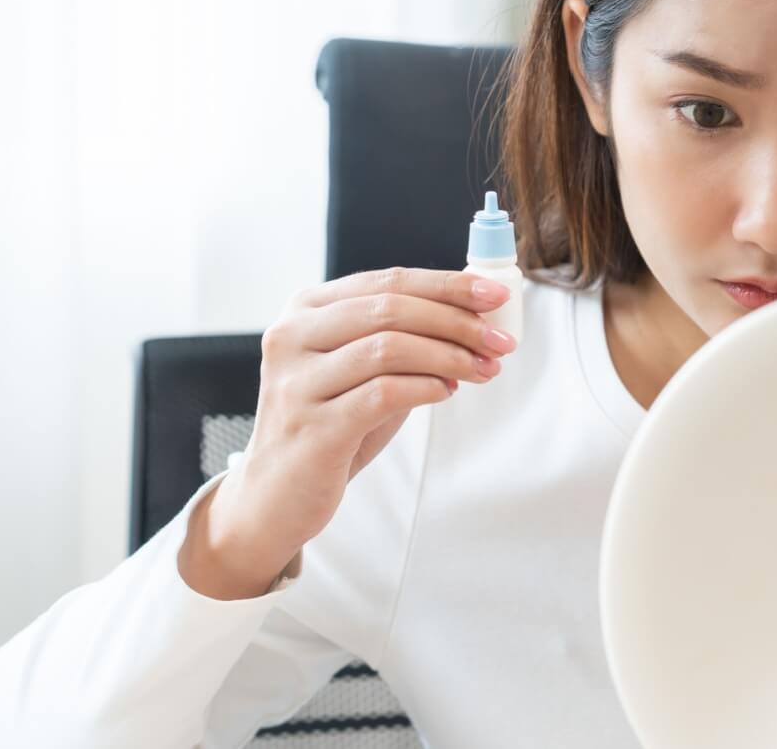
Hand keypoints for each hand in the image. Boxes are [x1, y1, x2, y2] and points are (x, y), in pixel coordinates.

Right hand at [182, 267, 518, 597]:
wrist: (275, 496)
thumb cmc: (330, 424)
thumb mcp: (361, 370)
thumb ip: (404, 339)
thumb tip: (476, 316)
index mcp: (305, 310)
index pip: (388, 281)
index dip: (447, 285)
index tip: (496, 294)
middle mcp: (293, 337)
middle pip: (391, 308)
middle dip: (457, 320)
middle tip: (501, 339)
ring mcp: (297, 382)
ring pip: (389, 347)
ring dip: (450, 355)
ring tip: (484, 368)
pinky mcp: (312, 426)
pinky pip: (383, 393)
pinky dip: (425, 387)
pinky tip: (448, 391)